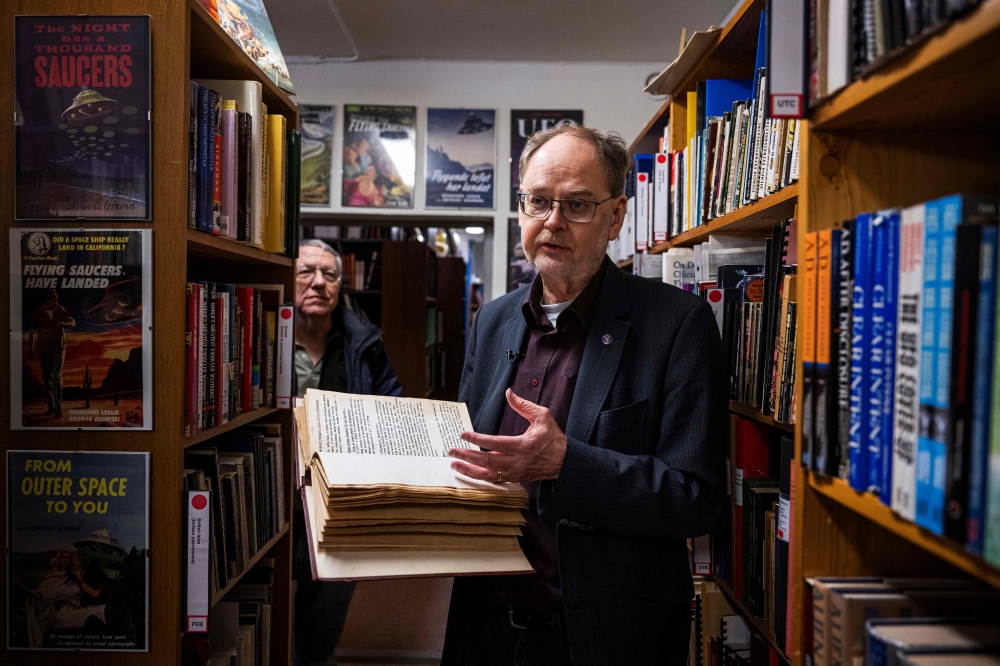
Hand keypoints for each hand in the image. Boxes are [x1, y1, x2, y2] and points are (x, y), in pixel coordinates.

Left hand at [448, 389, 566, 482]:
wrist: (565, 462)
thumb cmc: (553, 438)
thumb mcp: (542, 416)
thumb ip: (523, 405)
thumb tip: (508, 393)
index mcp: (523, 445)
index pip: (494, 443)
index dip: (477, 439)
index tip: (463, 435)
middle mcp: (517, 461)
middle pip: (487, 461)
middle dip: (467, 456)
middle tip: (452, 451)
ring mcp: (515, 472)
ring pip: (488, 474)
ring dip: (469, 470)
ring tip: (455, 464)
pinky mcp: (515, 479)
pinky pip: (494, 481)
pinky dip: (480, 478)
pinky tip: (469, 472)